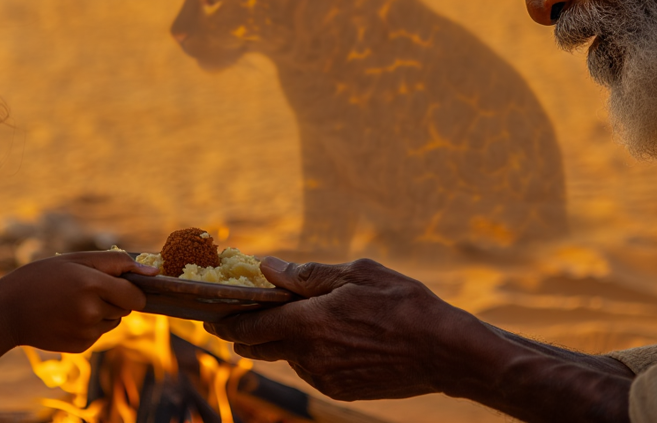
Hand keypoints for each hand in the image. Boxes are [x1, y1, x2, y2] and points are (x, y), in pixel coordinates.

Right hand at [0, 251, 156, 352]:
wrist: (7, 311)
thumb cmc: (42, 277)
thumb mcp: (77, 260)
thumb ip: (117, 262)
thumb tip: (154, 273)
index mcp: (91, 284)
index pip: (135, 295)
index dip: (131, 289)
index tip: (119, 283)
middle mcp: (90, 311)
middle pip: (126, 308)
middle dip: (114, 298)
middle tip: (85, 289)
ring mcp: (85, 332)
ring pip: (114, 322)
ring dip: (103, 312)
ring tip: (73, 303)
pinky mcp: (80, 346)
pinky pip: (99, 334)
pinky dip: (90, 326)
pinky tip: (67, 317)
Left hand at [206, 257, 481, 400]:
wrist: (445, 352)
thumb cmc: (403, 304)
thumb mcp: (355, 274)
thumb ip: (305, 275)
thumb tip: (266, 267)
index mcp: (308, 324)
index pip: (251, 326)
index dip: (227, 320)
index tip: (211, 314)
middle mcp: (309, 356)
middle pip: (260, 347)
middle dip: (244, 333)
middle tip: (235, 318)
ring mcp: (324, 378)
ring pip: (288, 356)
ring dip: (284, 339)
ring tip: (296, 317)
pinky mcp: (340, 389)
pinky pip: (312, 368)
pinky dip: (309, 351)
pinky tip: (330, 335)